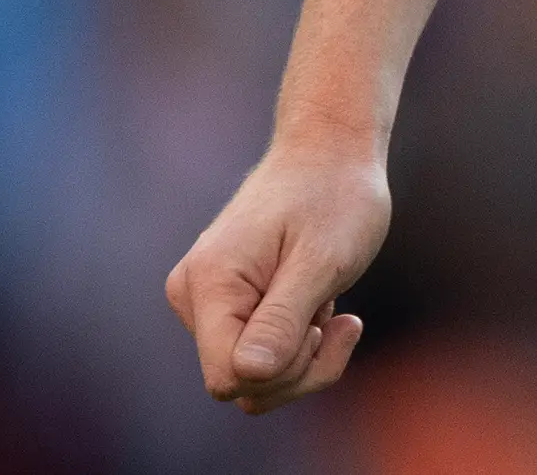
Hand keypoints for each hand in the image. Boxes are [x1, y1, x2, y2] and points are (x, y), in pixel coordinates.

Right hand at [166, 143, 392, 412]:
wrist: (330, 152)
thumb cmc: (335, 197)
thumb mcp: (322, 261)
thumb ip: (282, 319)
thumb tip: (245, 377)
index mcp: (210, 282)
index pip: (228, 377)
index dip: (284, 369)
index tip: (322, 327)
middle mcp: (193, 296)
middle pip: (242, 384)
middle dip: (302, 367)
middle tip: (344, 321)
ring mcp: (206, 302)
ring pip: (252, 378)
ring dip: (303, 356)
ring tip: (329, 306)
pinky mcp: (224, 306)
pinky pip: (257, 358)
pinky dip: (297, 344)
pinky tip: (319, 306)